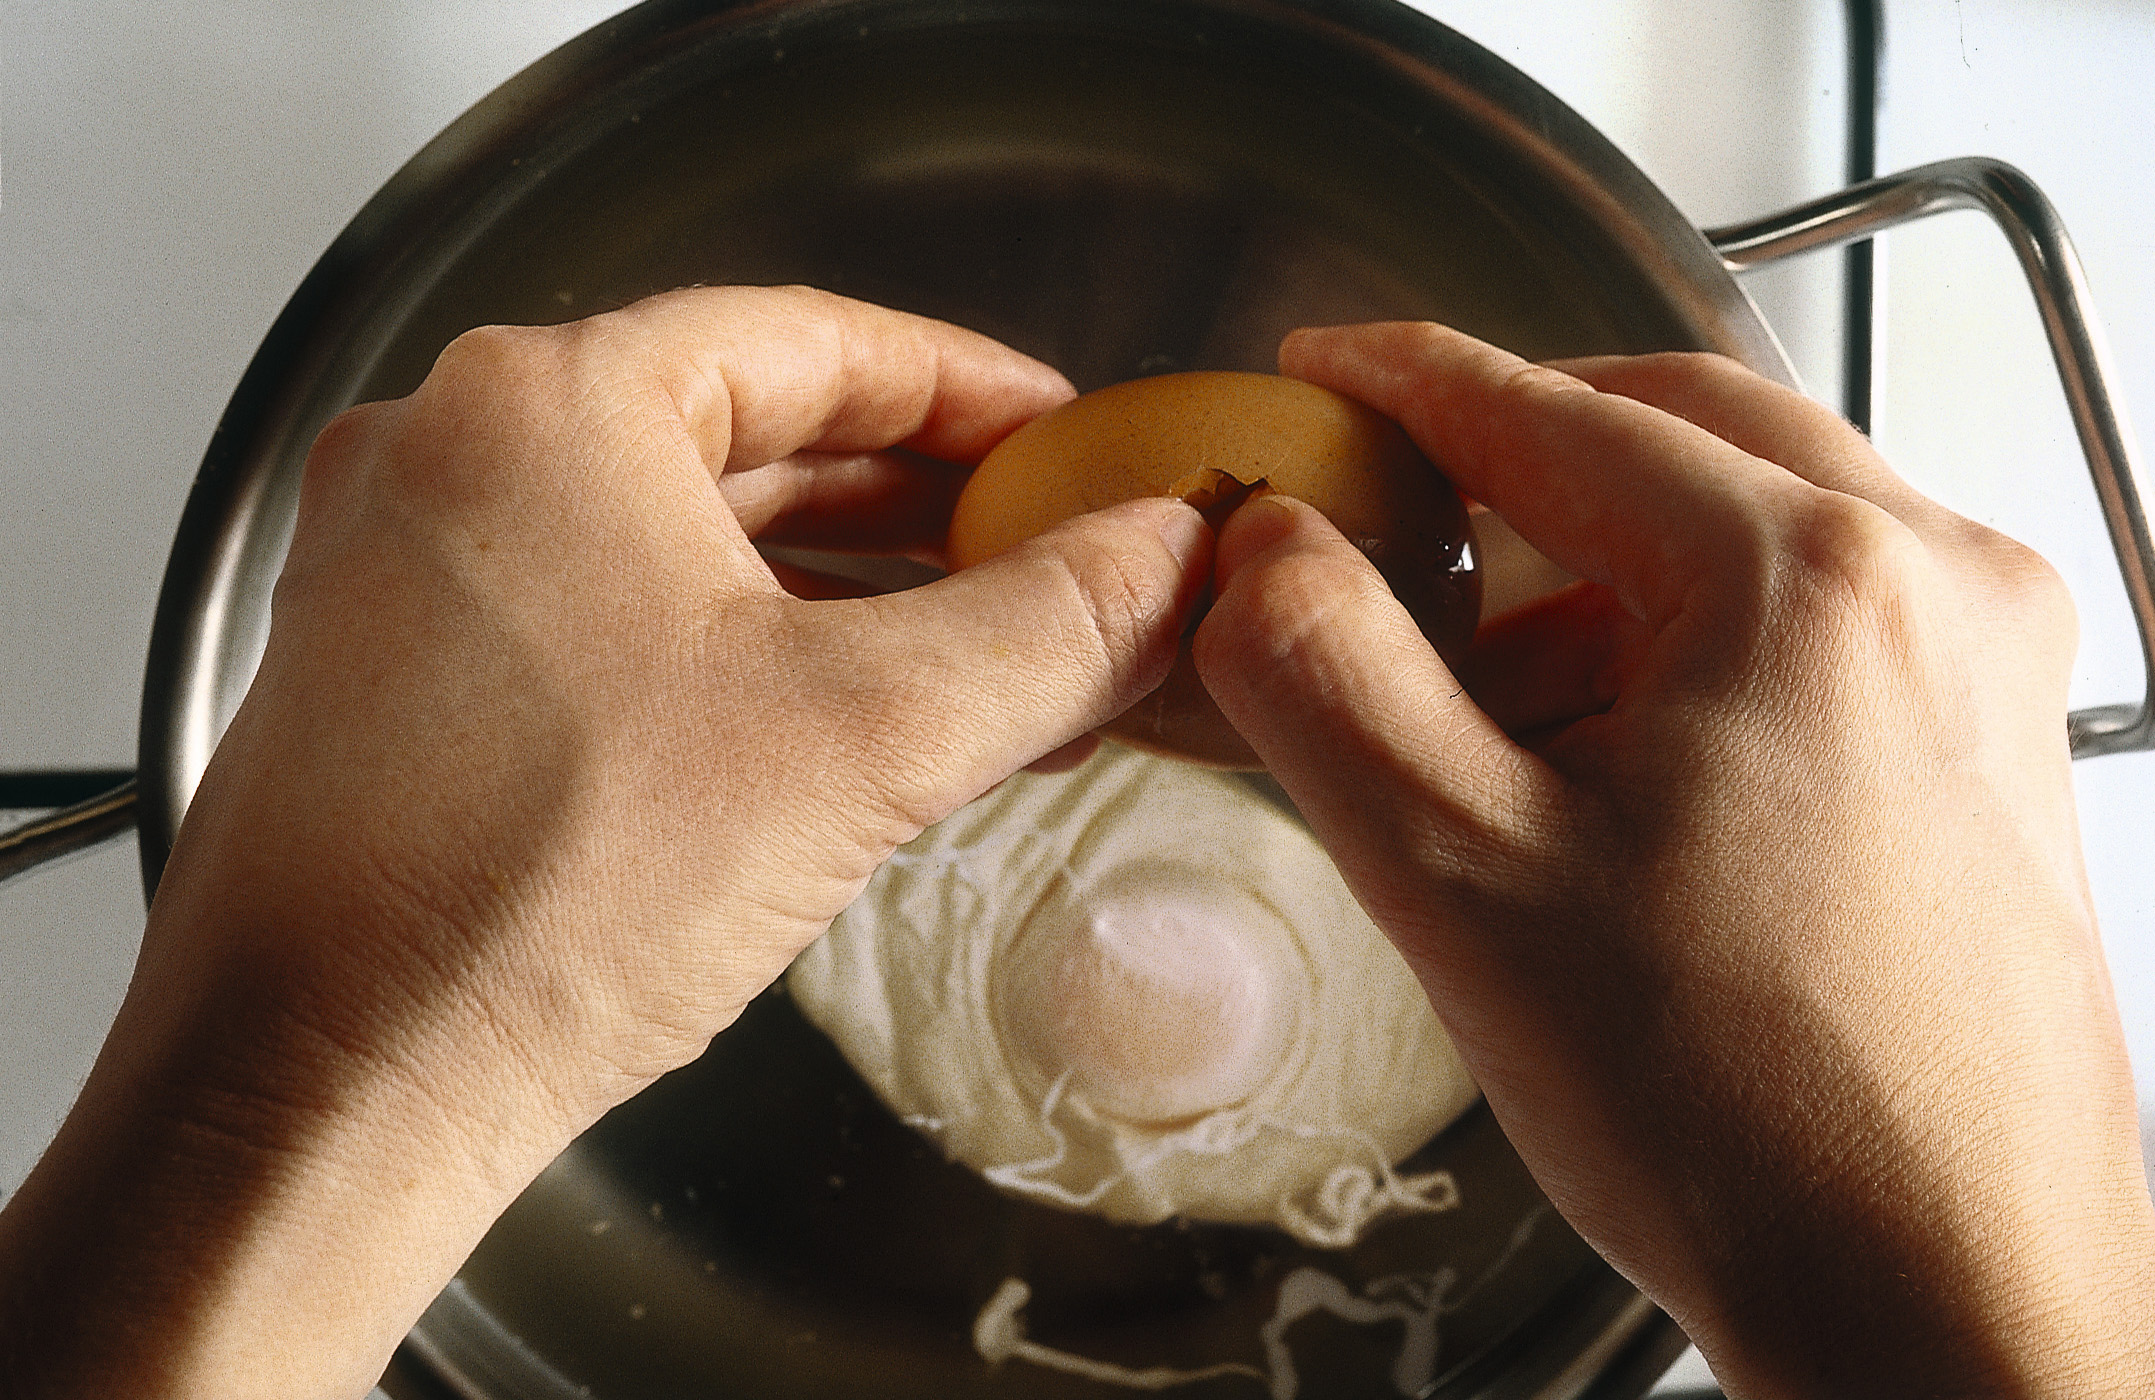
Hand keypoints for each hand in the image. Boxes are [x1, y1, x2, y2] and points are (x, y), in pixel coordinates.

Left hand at [0, 287, 1207, 1397]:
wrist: (323, 1098)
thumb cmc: (537, 899)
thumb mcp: (862, 739)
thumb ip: (1046, 628)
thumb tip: (1163, 560)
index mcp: (547, 407)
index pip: (815, 338)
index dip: (971, 389)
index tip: (1065, 436)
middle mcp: (453, 459)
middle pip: (744, 432)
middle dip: (916, 501)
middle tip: (1044, 546)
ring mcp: (411, 574)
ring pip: (677, 537)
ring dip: (837, 587)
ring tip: (975, 645)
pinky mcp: (400, 684)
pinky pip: (610, 621)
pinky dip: (738, 651)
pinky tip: (840, 723)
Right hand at [1194, 324, 2154, 1398]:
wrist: (1951, 1303)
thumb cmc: (1748, 1115)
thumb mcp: (1460, 873)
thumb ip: (1324, 675)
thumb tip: (1265, 550)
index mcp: (1807, 578)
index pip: (1555, 411)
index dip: (1408, 382)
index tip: (1327, 371)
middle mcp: (1933, 584)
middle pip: (1675, 433)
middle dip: (1516, 453)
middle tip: (1392, 496)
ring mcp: (1984, 666)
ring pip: (1751, 526)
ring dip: (1601, 568)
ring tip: (1481, 689)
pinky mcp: (1991, 750)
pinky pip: (1816, 620)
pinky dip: (1687, 643)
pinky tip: (1602, 759)